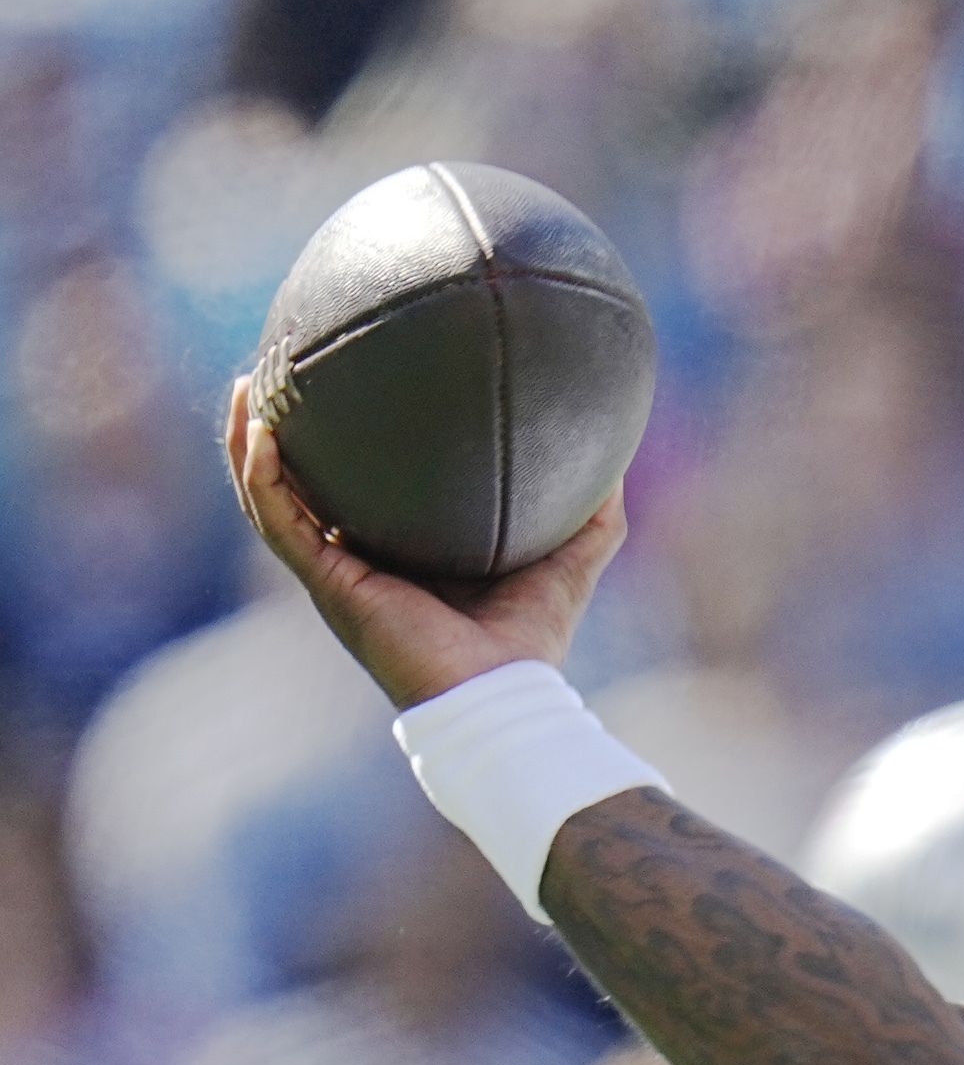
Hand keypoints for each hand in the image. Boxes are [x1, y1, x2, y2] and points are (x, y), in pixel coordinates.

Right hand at [226, 373, 622, 710]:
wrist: (502, 693)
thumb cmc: (532, 637)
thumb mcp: (572, 555)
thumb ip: (593, 509)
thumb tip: (618, 453)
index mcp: (396, 552)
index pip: (353, 488)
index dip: (337, 442)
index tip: (336, 383)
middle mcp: (355, 558)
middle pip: (296, 484)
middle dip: (274, 431)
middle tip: (271, 372)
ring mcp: (334, 571)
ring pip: (269, 496)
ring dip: (247, 441)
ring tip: (245, 386)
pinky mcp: (328, 583)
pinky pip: (278, 519)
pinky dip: (261, 475)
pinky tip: (259, 430)